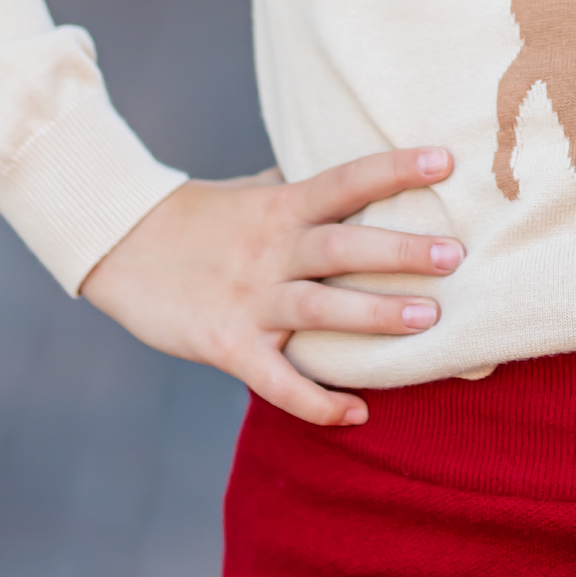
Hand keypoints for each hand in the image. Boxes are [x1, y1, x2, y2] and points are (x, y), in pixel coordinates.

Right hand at [79, 147, 464, 427]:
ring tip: (427, 320)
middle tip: (455, 256)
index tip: (445, 161)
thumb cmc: (201, 216)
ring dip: (374, 314)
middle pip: (343, 245)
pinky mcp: (225, 343)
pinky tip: (357, 415)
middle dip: (400, 251)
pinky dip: (316, 402)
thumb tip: (362, 176)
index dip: (395, 169)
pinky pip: (276, 379)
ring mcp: (250, 298)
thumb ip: (305, 188)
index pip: (348, 180)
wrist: (120, 245)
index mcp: (283, 206)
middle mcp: (272, 249)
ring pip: (319, 306)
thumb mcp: (255, 191)